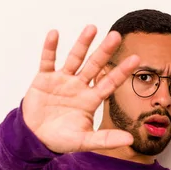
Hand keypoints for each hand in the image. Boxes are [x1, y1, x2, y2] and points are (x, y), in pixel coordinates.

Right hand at [22, 25, 139, 153]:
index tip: (135, 59)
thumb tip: (130, 140)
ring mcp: (62, 80)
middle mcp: (79, 86)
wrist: (34, 138)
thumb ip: (106, 140)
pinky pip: (47, 60)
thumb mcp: (84, 141)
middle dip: (105, 51)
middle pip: (94, 65)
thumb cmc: (60, 140)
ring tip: (92, 28)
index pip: (109, 82)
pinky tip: (54, 34)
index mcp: (90, 99)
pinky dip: (50, 48)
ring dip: (82, 44)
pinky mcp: (44, 78)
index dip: (122, 71)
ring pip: (74, 58)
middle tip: (116, 36)